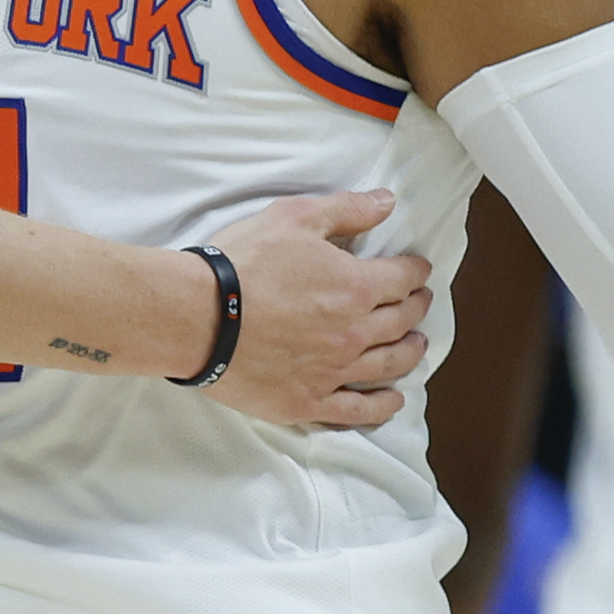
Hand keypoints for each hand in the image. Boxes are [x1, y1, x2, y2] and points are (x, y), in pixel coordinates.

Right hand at [202, 191, 434, 427]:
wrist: (195, 316)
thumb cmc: (241, 263)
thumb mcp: (294, 217)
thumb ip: (346, 209)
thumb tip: (387, 202)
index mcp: (357, 287)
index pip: (403, 278)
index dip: (415, 271)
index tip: (418, 270)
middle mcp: (354, 332)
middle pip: (401, 321)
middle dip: (416, 307)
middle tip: (419, 302)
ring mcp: (333, 371)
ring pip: (388, 365)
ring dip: (409, 352)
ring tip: (416, 345)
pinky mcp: (307, 400)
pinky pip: (357, 410)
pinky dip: (382, 405)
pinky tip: (393, 400)